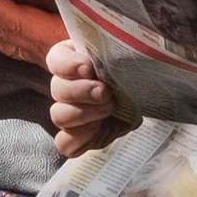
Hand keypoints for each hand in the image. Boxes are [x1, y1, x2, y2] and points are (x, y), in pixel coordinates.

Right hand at [47, 33, 121, 159]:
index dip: (68, 64)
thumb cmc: (128, 73)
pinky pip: (64, 143)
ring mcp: (67, 114)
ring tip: (108, 108)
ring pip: (58, 115)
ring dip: (83, 113)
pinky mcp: (75, 137)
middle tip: (104, 92)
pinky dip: (79, 138)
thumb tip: (118, 53)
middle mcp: (64, 87)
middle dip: (81, 91)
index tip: (88, 67)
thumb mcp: (124, 59)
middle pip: (57, 89)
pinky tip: (97, 129)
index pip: (55, 60)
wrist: (141, 100)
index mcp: (71, 62)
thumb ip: (116, 53)